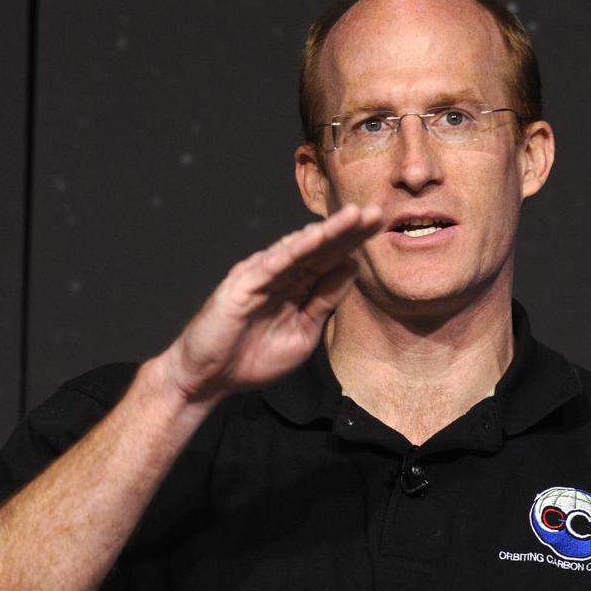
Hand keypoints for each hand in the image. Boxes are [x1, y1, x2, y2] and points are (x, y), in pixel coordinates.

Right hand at [162, 204, 382, 403]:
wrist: (209, 378)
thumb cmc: (252, 358)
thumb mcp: (303, 331)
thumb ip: (325, 300)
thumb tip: (353, 267)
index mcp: (297, 285)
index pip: (331, 258)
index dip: (355, 242)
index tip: (381, 225)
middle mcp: (281, 274)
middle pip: (320, 247)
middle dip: (348, 230)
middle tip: (376, 212)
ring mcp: (260, 275)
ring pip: (299, 249)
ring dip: (327, 232)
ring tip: (353, 216)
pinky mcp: (241, 284)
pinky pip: (272, 264)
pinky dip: (293, 250)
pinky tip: (315, 237)